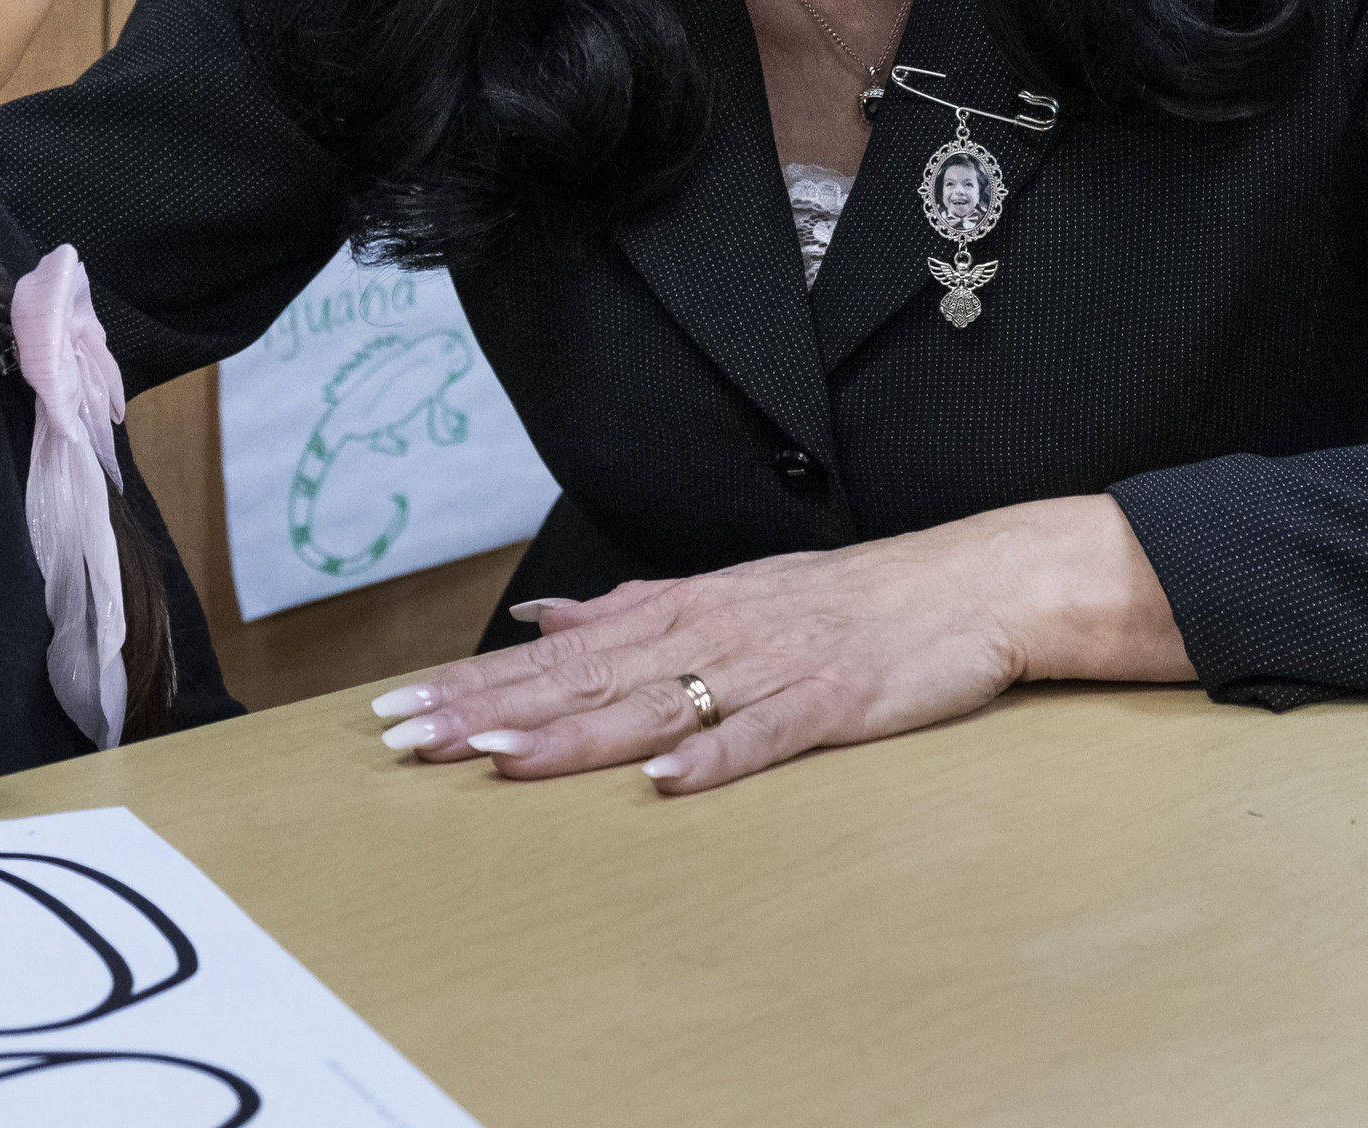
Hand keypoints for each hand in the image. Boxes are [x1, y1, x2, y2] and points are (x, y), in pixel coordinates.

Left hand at [367, 495, 1189, 795]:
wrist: (965, 585)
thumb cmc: (841, 600)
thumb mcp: (726, 593)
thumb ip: (634, 609)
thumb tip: (544, 617)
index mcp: (682, 612)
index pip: (560, 653)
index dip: (478, 682)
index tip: (401, 707)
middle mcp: (710, 634)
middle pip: (584, 679)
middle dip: (491, 710)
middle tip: (407, 737)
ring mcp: (768, 669)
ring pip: (653, 705)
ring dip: (573, 736)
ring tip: (496, 759)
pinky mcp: (828, 704)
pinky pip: (763, 737)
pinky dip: (715, 757)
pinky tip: (663, 781)